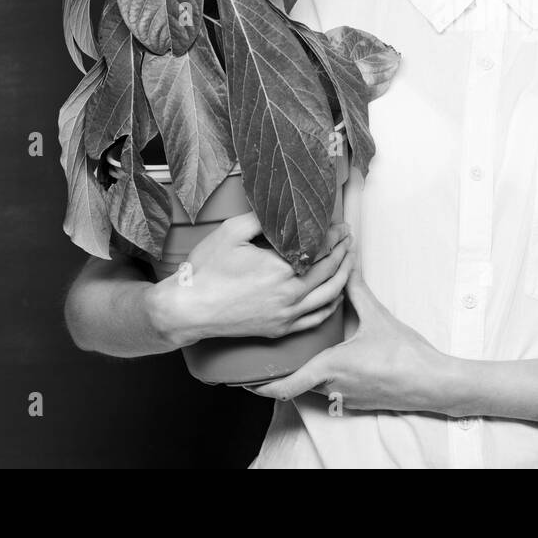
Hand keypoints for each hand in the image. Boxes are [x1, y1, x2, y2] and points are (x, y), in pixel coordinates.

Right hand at [151, 212, 353, 344]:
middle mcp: (290, 294)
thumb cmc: (206, 270)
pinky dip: (332, 304)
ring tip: (349, 260)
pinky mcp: (280, 329)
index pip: (322, 249)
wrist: (188, 309)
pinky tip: (336, 293)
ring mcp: (287, 315)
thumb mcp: (232, 231)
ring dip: (344, 275)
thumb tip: (284, 208)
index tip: (340, 225)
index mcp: (282, 269)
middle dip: (344, 252)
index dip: (335, 236)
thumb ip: (263, 218)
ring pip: (330, 296)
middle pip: (331, 271)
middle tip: (349, 237)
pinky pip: (317, 318)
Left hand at [246, 270, 450, 413]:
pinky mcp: (359, 400)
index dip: (260, 385)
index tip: (243, 379)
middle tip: (266, 359)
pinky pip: (332, 391)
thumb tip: (345, 265)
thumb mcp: (377, 317)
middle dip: (281, 374)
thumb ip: (356, 291)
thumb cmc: (404, 353)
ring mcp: (346, 397)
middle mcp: (333, 386)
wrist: (431, 382)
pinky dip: (325, 379)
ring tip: (299, 356)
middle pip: (295, 386)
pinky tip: (333, 363)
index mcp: (331, 366)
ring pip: (314, 389)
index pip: (284, 385)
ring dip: (304, 375)